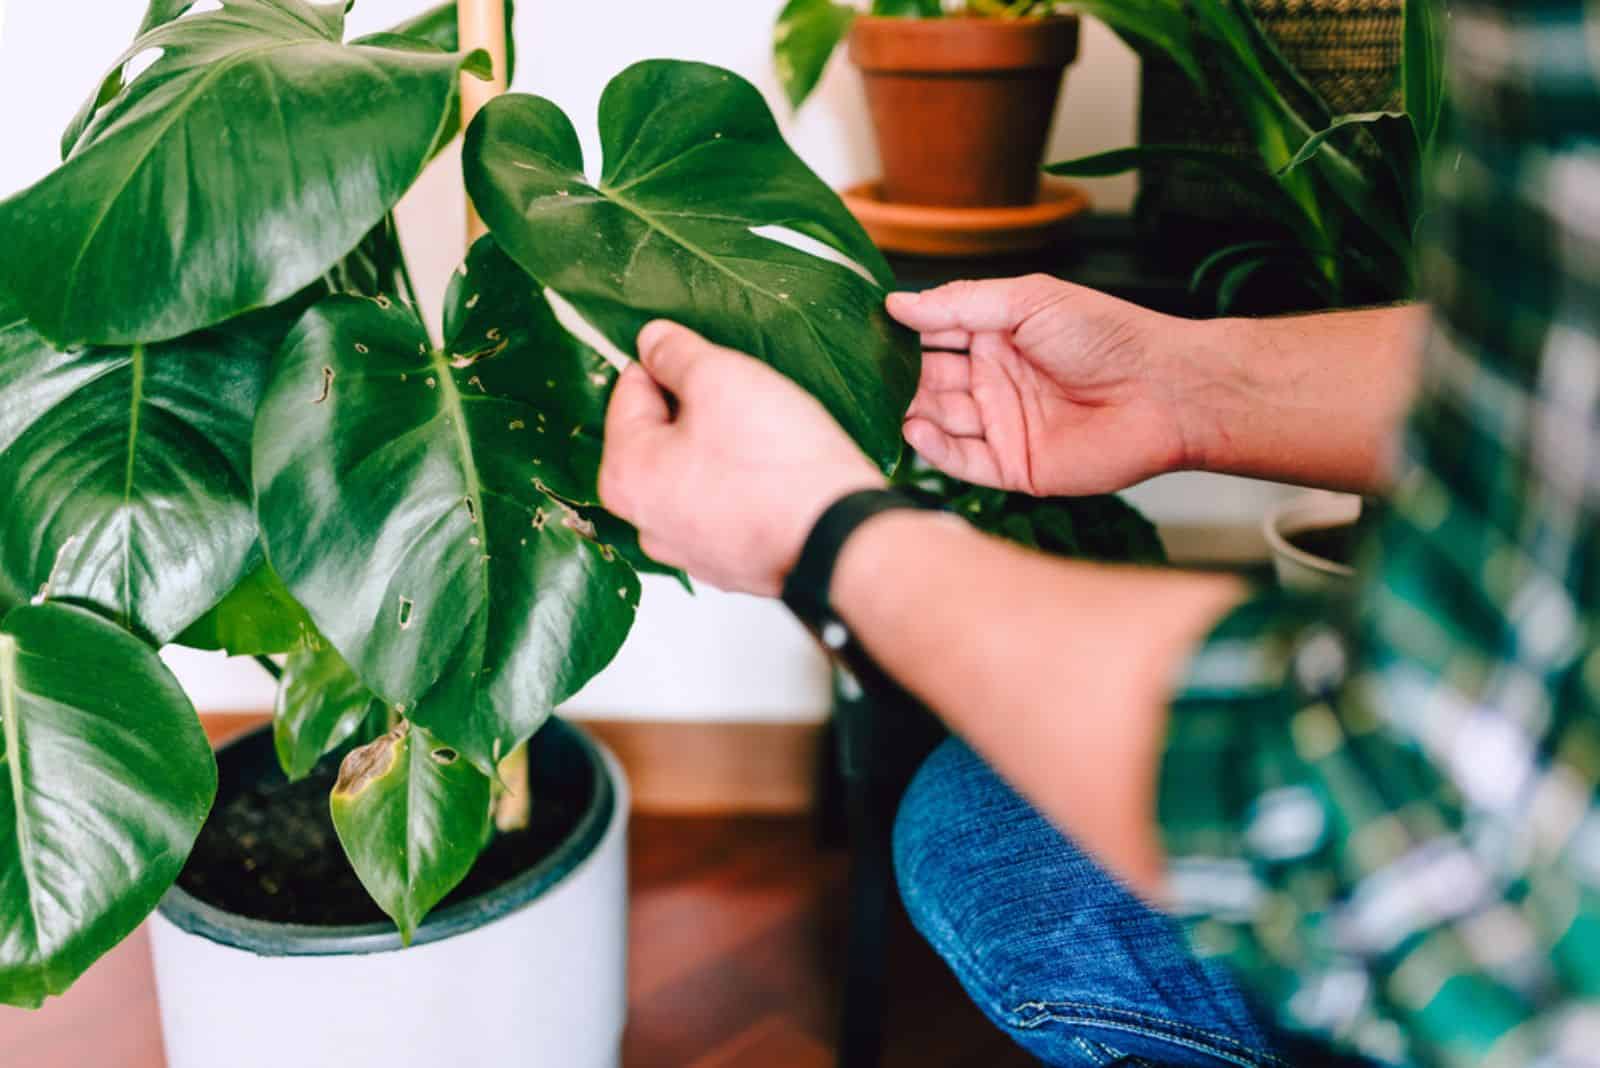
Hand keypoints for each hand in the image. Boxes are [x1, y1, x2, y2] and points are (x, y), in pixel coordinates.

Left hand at [598, 321, 884, 596]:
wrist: (840, 539)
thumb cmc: (775, 463)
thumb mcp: (720, 379)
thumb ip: (675, 354)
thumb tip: (652, 341)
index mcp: (625, 474)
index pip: (630, 389)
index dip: (671, 365)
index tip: (710, 363)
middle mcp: (645, 521)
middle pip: (659, 436)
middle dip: (695, 410)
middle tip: (743, 399)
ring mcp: (688, 551)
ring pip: (693, 472)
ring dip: (719, 448)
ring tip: (763, 436)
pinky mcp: (729, 564)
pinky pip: (724, 507)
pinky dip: (741, 487)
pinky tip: (774, 475)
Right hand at [887, 274, 1198, 496]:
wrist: (1165, 390)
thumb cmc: (1108, 335)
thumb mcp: (1027, 301)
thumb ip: (961, 304)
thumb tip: (898, 302)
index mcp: (995, 337)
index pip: (933, 335)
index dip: (899, 333)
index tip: (859, 329)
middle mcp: (993, 382)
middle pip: (927, 381)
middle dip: (895, 377)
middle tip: (859, 373)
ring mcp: (1002, 426)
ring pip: (939, 421)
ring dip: (907, 411)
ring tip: (877, 401)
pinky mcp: (1014, 467)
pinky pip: (963, 462)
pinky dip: (935, 449)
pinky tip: (915, 429)